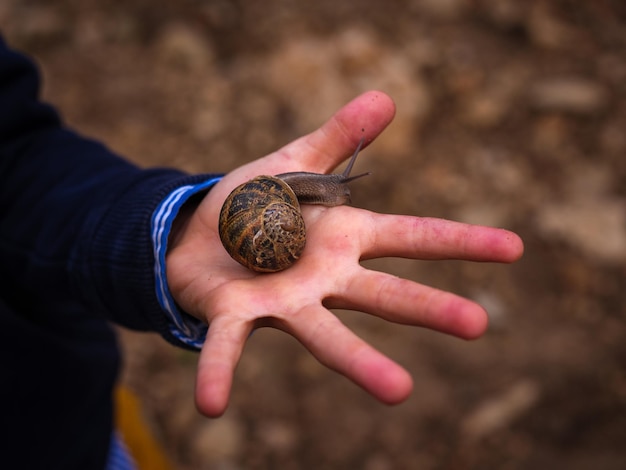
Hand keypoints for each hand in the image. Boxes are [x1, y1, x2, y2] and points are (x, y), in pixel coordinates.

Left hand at [166, 90, 523, 416]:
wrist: (196, 233)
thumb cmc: (254, 202)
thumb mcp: (296, 160)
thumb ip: (337, 137)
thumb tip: (386, 97)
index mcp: (345, 237)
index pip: (412, 237)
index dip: (462, 241)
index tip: (514, 248)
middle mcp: (325, 278)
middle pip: (384, 295)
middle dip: (429, 309)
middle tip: (479, 325)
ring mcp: (283, 302)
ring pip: (325, 333)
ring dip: (359, 362)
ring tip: (399, 392)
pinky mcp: (234, 314)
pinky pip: (226, 345)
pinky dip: (219, 372)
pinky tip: (212, 405)